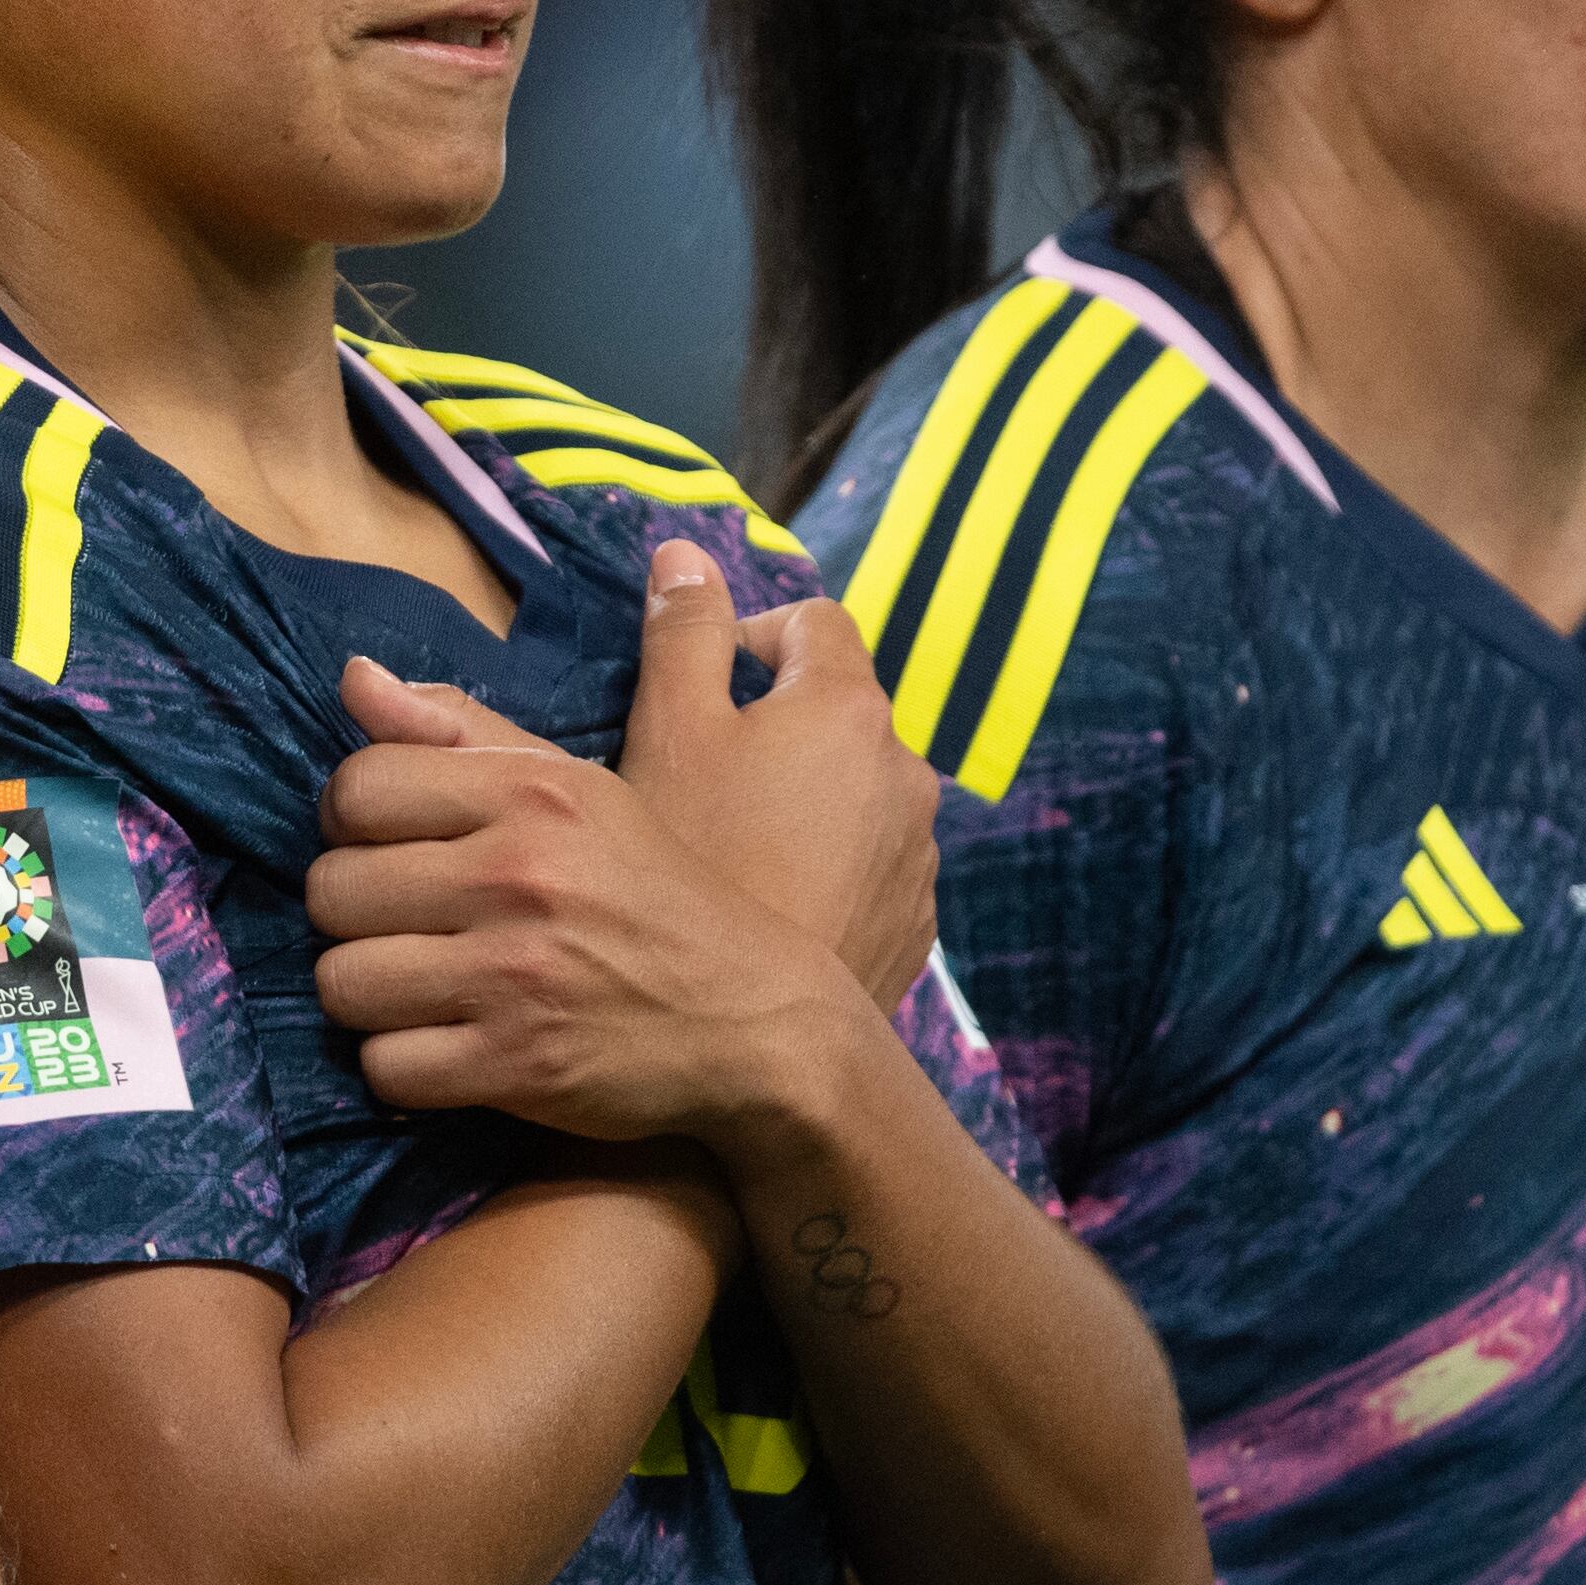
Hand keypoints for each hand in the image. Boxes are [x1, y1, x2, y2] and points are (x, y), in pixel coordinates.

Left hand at [306, 581, 864, 1147]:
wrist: (758, 1018)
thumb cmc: (653, 895)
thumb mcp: (578, 790)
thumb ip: (461, 730)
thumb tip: (353, 678)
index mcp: (531, 793)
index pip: (355, 789)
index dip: (351, 824)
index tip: (388, 850)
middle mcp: (518, 875)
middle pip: (333, 891)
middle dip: (355, 917)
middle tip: (407, 928)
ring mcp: (515, 975)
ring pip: (342, 983)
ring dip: (370, 996)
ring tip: (419, 989)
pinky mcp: (517, 1065)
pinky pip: (385, 1068)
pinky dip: (404, 1067)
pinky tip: (444, 1047)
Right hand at [618, 543, 937, 1009]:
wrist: (753, 1031)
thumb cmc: (696, 865)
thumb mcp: (666, 732)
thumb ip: (680, 634)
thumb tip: (685, 553)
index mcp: (851, 708)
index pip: (815, 621)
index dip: (753, 636)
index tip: (702, 686)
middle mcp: (907, 772)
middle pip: (838, 710)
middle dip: (775, 725)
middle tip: (698, 775)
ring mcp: (919, 857)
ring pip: (854, 792)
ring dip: (803, 798)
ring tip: (729, 849)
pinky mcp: (915, 927)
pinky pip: (869, 866)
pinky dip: (826, 867)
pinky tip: (764, 905)